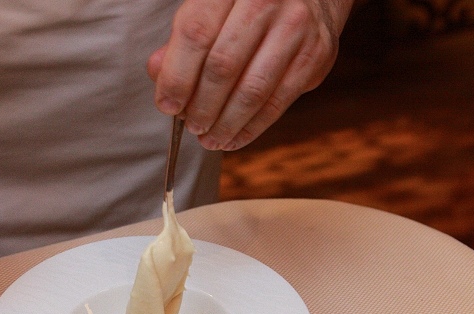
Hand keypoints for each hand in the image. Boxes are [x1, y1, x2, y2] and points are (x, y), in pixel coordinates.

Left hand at [147, 0, 352, 150]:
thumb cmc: (247, 6)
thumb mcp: (210, 8)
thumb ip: (183, 40)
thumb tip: (158, 75)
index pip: (195, 34)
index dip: (177, 77)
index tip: (168, 106)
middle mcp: (266, 0)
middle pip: (223, 66)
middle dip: (201, 106)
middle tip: (191, 126)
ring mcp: (296, 26)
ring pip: (252, 90)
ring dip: (225, 124)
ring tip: (209, 139)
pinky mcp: (316, 54)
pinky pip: (278, 102)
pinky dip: (252, 128)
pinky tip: (234, 138)